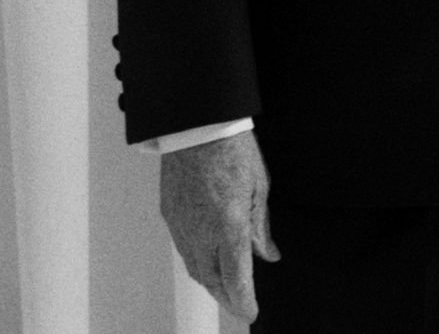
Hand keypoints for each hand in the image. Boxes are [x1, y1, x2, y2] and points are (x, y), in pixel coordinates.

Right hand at [161, 131, 278, 321]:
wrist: (196, 126)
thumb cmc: (232, 150)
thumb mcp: (259, 187)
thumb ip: (261, 228)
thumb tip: (269, 255)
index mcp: (228, 224)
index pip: (236, 276)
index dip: (243, 299)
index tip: (251, 313)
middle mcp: (201, 230)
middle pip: (211, 278)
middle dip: (226, 298)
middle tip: (239, 307)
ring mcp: (181, 224)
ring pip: (194, 267)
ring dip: (211, 283)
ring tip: (226, 291)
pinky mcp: (169, 215)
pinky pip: (183, 249)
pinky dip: (197, 263)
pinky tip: (207, 263)